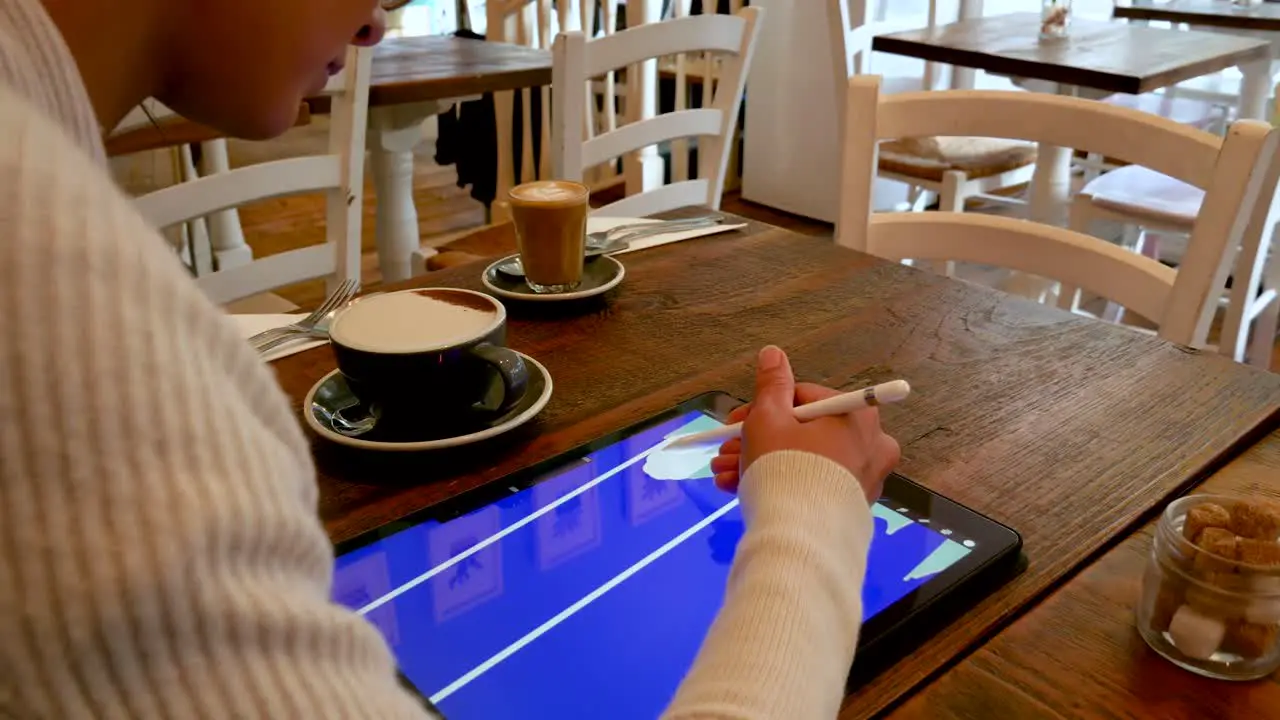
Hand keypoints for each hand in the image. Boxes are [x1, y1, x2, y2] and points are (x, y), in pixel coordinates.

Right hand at [709, 346, 900, 502]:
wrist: (800, 538)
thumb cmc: (785, 468)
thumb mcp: (768, 418)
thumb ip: (771, 385)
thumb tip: (773, 353)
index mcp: (856, 416)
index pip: (803, 398)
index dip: (763, 408)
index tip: (734, 423)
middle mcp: (870, 445)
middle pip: (803, 432)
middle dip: (757, 441)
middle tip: (725, 451)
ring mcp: (863, 479)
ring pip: (804, 460)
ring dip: (759, 463)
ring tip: (722, 474)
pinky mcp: (851, 507)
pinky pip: (812, 485)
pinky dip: (780, 483)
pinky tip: (739, 488)